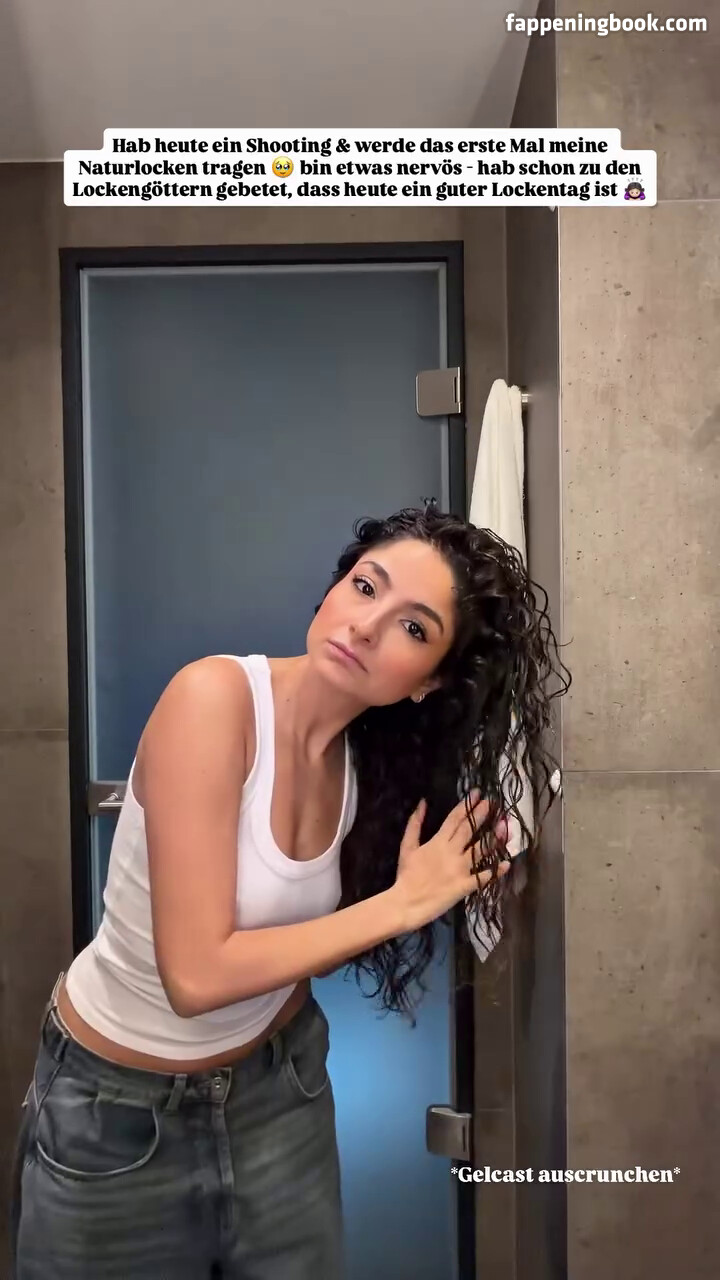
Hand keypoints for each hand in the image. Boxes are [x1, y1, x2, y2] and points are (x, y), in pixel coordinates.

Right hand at [393, 791, 510, 931]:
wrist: (406, 903)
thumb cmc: (406, 875)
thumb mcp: (407, 846)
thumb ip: (415, 824)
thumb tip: (422, 803)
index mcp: (437, 842)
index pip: (455, 819)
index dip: (467, 805)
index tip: (477, 793)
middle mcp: (452, 852)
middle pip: (469, 830)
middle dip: (481, 815)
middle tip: (492, 803)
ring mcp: (460, 869)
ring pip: (480, 851)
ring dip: (494, 838)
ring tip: (505, 826)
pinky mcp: (465, 886)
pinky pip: (483, 877)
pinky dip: (495, 871)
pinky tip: (507, 863)